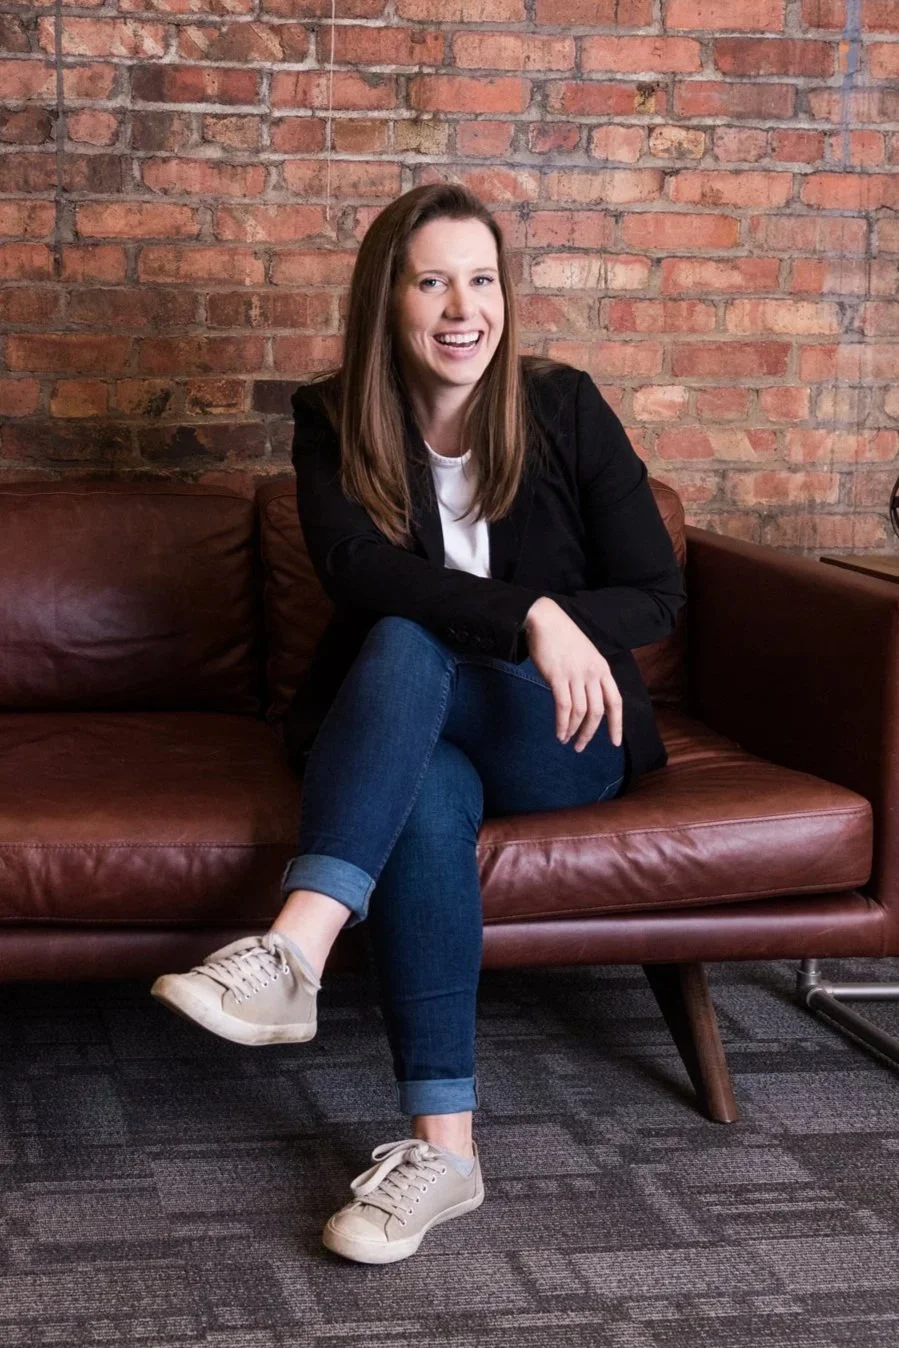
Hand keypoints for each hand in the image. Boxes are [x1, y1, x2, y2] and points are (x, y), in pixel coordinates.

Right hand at [523, 597, 622, 752]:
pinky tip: (559, 733)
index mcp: (602, 669)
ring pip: (580, 712)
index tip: (613, 742)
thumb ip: (589, 676)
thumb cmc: (562, 637)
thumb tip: (586, 701)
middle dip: (589, 733)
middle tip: (580, 747)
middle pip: (597, 712)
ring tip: (566, 740)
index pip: (615, 701)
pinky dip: (562, 724)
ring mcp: (576, 675)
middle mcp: (592, 673)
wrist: (544, 619)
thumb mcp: (585, 655)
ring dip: (573, 731)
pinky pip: (563, 707)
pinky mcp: (558, 676)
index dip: (616, 724)